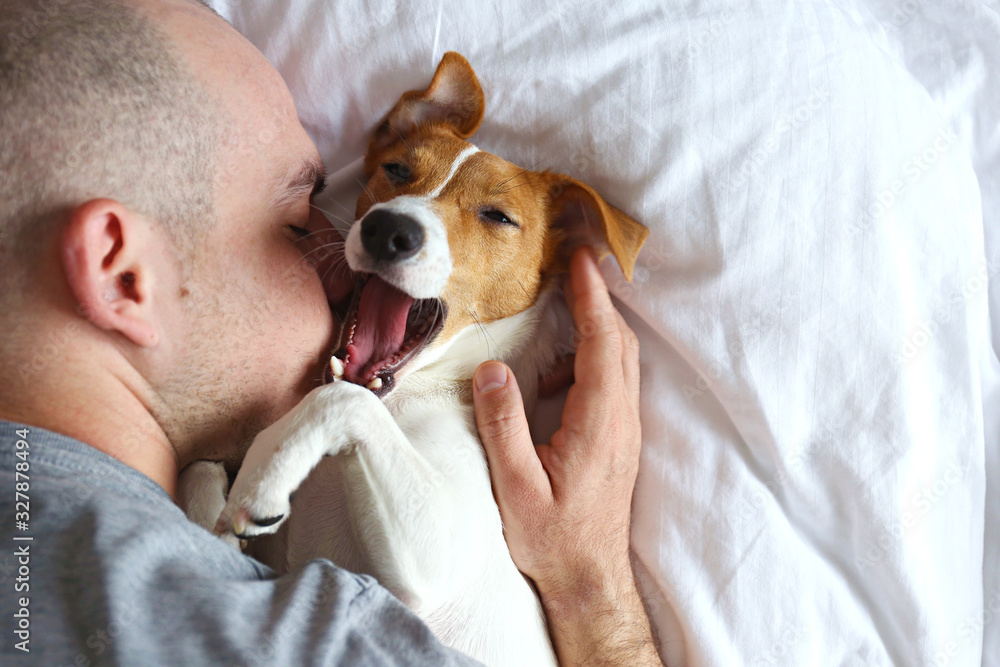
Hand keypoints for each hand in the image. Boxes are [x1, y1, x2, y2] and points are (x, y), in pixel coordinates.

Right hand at [472, 246, 660, 665]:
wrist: (590, 579)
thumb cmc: (553, 540)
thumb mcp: (515, 489)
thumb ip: (503, 427)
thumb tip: (493, 370)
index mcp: (599, 424)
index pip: (602, 344)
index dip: (593, 298)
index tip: (582, 259)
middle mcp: (621, 419)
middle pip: (620, 342)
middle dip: (600, 296)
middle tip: (575, 261)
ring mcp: (625, 429)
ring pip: (622, 360)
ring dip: (598, 325)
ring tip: (563, 306)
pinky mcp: (618, 439)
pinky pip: (614, 381)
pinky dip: (591, 358)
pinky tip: (554, 378)